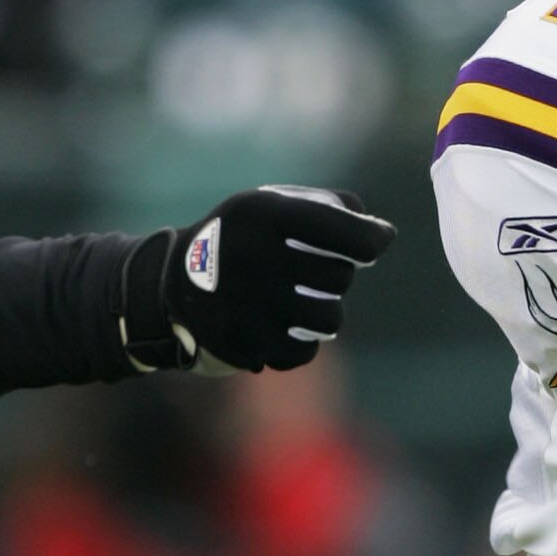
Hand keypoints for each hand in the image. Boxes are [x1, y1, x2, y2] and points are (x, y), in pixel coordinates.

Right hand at [126, 186, 394, 374]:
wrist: (174, 284)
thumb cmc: (243, 238)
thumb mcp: (272, 203)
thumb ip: (330, 208)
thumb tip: (382, 234)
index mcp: (266, 214)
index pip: (350, 234)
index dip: (372, 240)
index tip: (375, 243)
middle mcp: (256, 256)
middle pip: (340, 277)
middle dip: (336, 276)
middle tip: (314, 272)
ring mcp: (247, 303)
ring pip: (329, 321)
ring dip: (325, 313)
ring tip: (303, 302)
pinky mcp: (242, 342)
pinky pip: (303, 352)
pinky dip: (299, 342)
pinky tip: (280, 325)